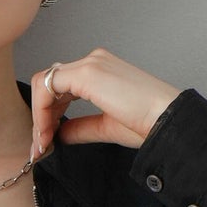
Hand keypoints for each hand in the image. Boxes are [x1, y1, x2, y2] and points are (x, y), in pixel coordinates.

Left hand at [29, 49, 181, 160]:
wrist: (167, 121)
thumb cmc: (148, 123)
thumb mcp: (106, 126)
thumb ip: (81, 127)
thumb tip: (61, 133)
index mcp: (101, 71)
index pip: (62, 86)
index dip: (49, 114)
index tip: (48, 140)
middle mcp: (94, 61)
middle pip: (50, 83)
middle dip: (41, 116)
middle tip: (40, 145)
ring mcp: (90, 63)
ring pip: (45, 82)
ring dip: (40, 115)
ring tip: (43, 142)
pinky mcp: (87, 72)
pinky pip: (48, 85)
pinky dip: (42, 110)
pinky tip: (46, 132)